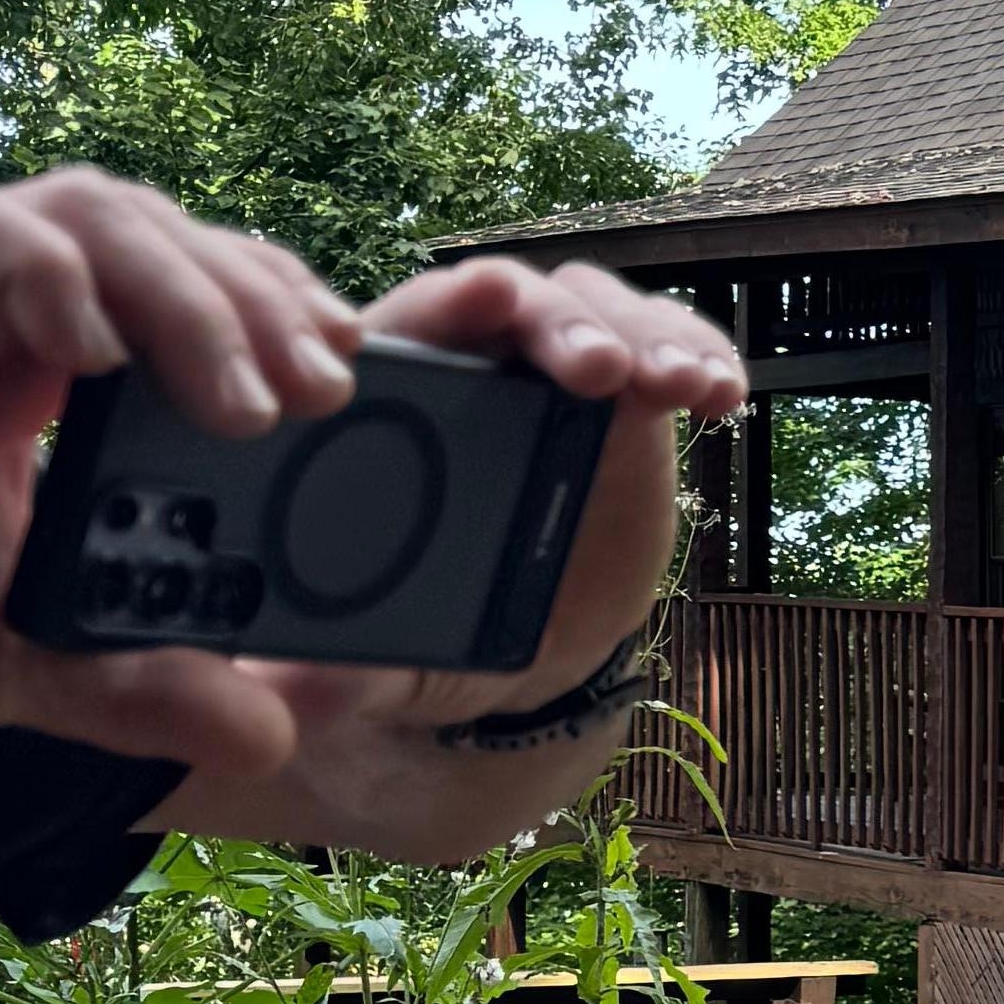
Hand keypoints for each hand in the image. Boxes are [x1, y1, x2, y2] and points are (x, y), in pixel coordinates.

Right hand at [0, 166, 359, 777]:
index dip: (274, 308)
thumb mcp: (4, 661)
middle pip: (161, 238)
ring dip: (184, 292)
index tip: (346, 372)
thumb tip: (268, 731)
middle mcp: (6, 309)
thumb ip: (133, 690)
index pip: (191, 290)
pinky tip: (90, 347)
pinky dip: (35, 268)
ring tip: (246, 400)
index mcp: (53, 373)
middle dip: (254, 303)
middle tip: (322, 393)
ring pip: (88, 211)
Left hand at [165, 254, 748, 854]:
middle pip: (516, 307)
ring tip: (682, 387)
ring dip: (645, 337)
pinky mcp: (634, 398)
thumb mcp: (374, 654)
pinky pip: (671, 351)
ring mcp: (561, 375)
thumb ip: (331, 668)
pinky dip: (701, 357)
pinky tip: (723, 394)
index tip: (483, 299)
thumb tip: (281, 704)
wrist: (517, 657)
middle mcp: (481, 370)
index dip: (449, 305)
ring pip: (602, 315)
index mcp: (398, 406)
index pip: (414, 330)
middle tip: (596, 371)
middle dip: (560, 324)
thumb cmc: (424, 628)